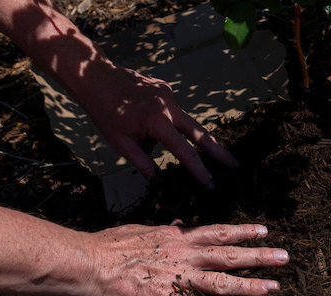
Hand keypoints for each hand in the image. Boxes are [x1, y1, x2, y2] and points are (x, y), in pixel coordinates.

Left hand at [79, 64, 239, 185]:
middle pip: (200, 133)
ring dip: (180, 135)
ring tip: (149, 133)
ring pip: (184, 122)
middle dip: (218, 151)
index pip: (184, 151)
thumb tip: (159, 181)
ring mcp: (168, 95)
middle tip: (235, 165)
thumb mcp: (121, 144)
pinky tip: (141, 117)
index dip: (199, 170)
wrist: (95, 77)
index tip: (210, 183)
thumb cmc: (105, 112)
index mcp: (156, 122)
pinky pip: (171, 111)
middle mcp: (167, 106)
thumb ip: (144, 164)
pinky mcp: (165, 89)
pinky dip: (164, 121)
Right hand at [82, 222, 284, 295]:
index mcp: (176, 237)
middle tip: (285, 257)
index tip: (264, 230)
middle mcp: (184, 254)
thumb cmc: (106, 247)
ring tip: (274, 288)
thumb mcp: (138, 231)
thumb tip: (177, 225)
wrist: (88, 263)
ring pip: (224, 281)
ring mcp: (179, 277)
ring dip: (251, 285)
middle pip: (230, 254)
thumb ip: (161, 231)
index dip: (241, 231)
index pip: (216, 232)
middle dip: (260, 256)